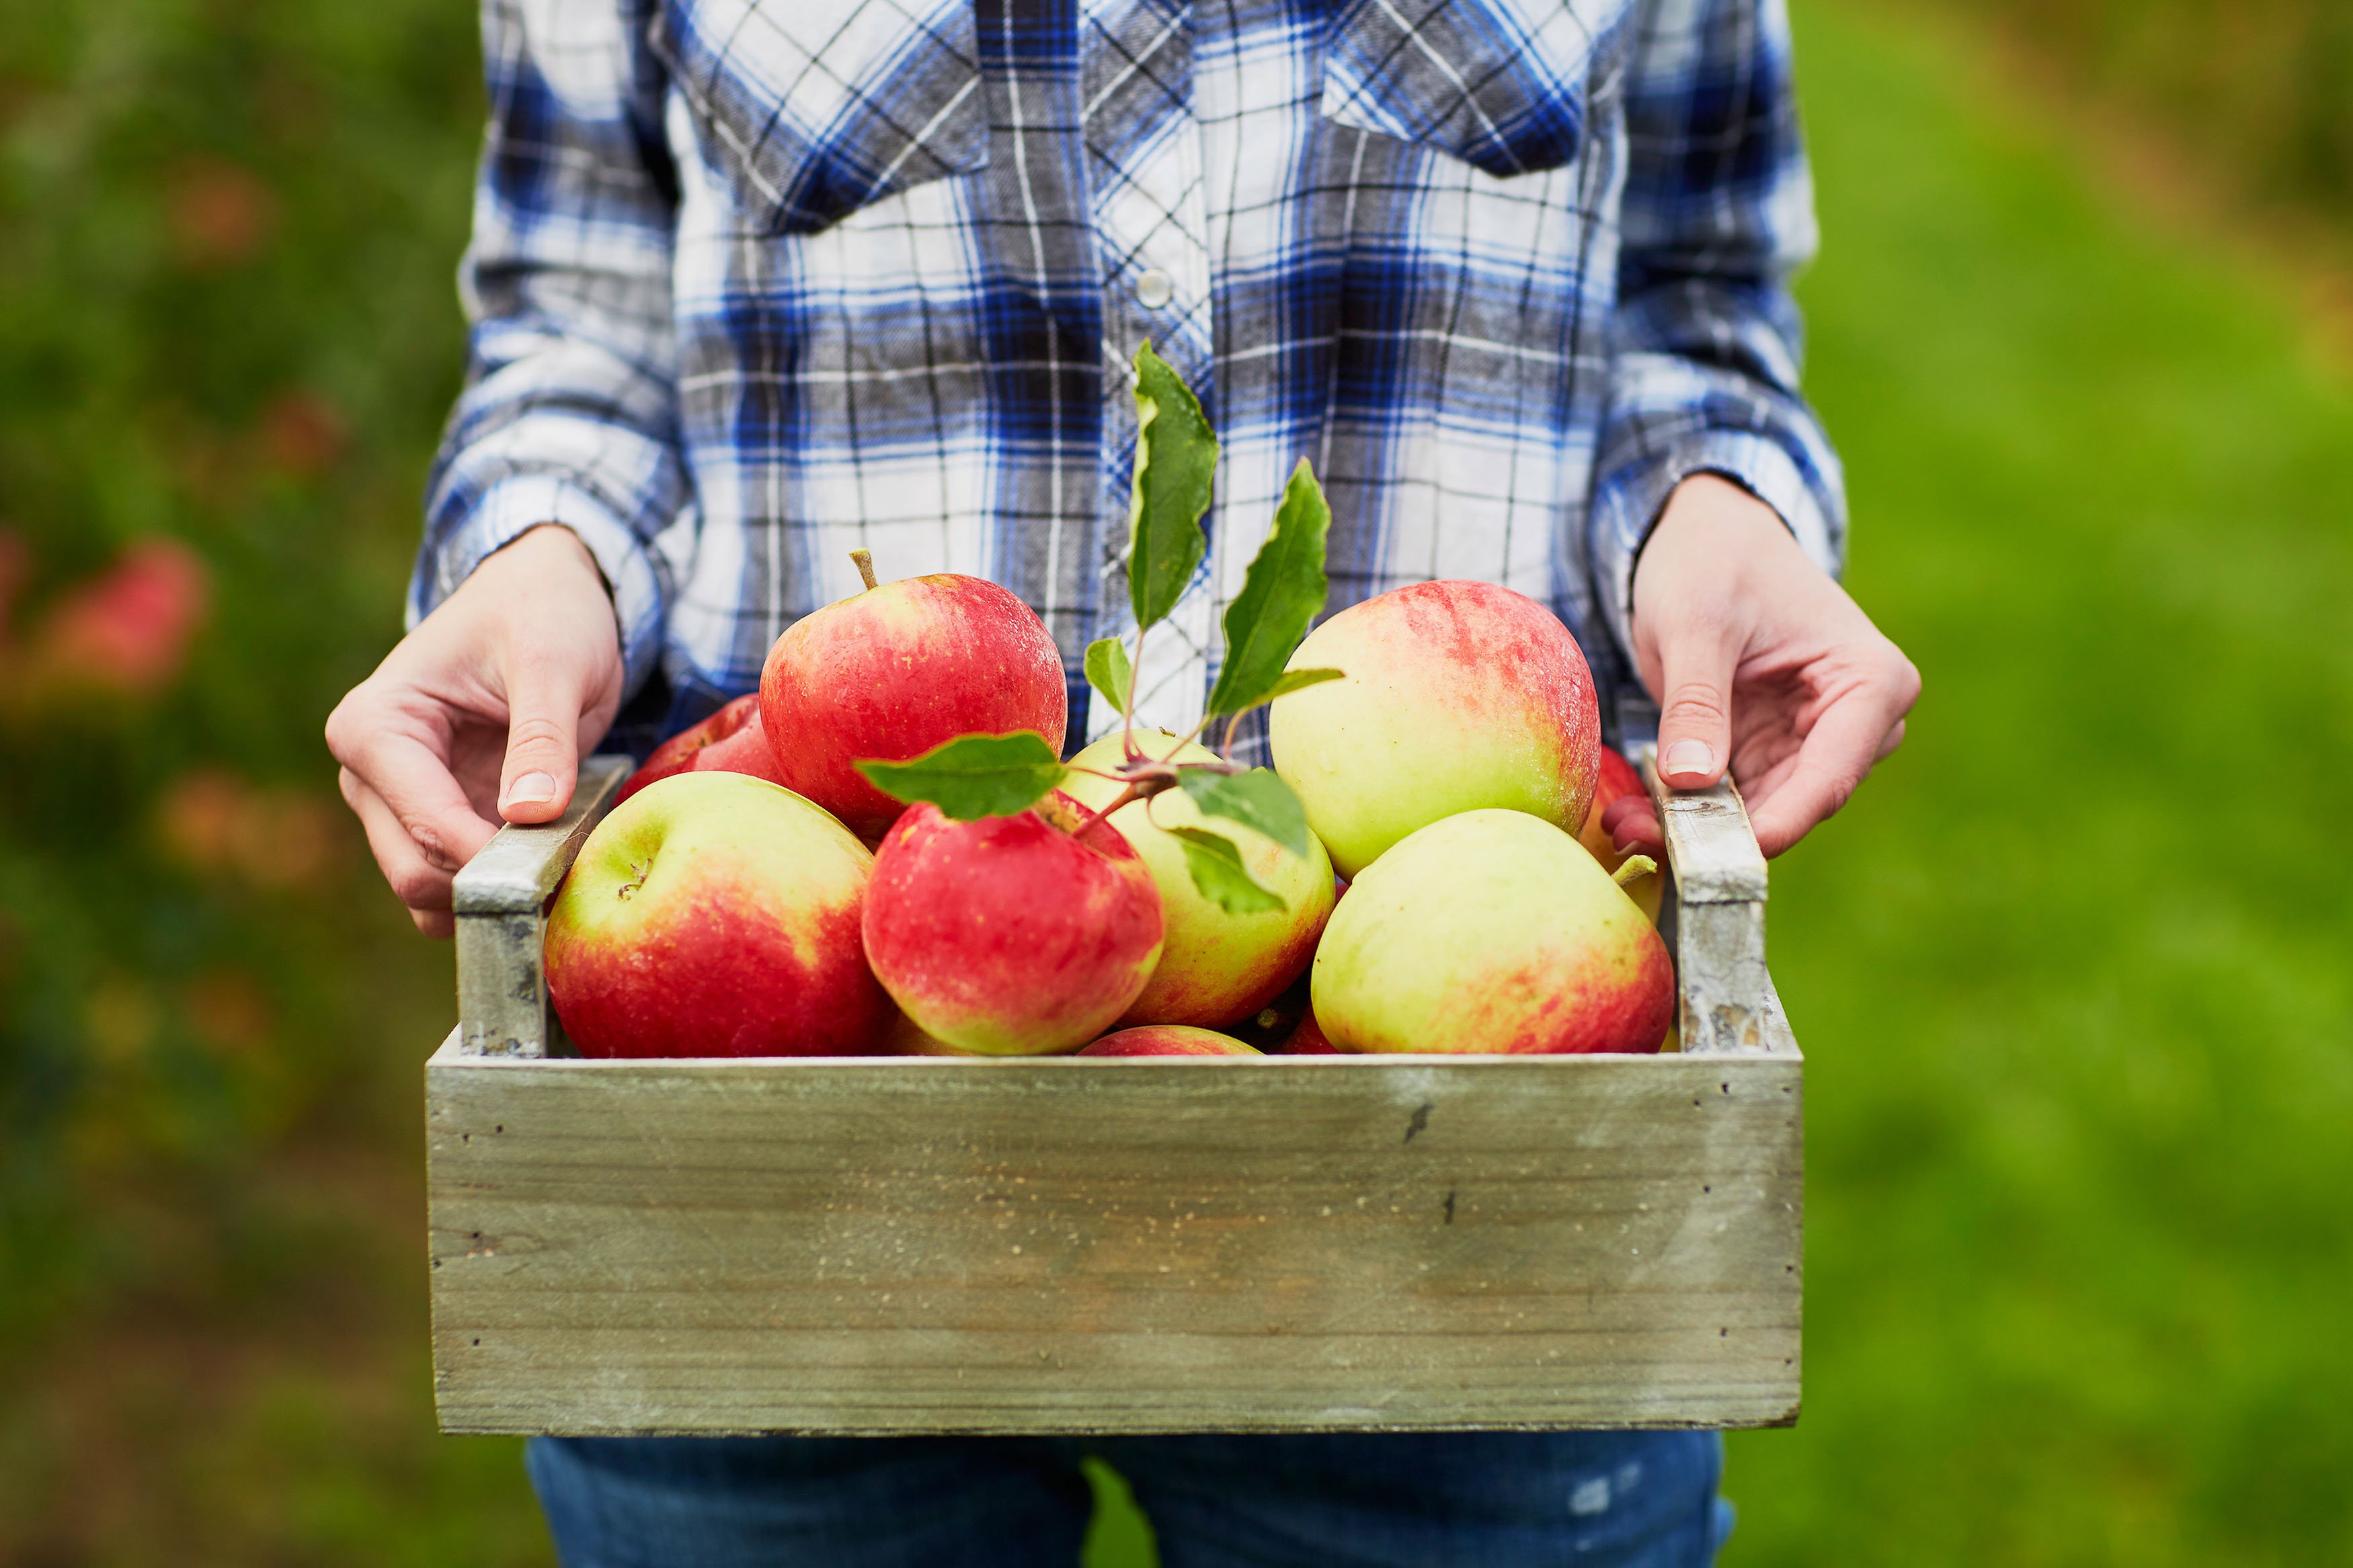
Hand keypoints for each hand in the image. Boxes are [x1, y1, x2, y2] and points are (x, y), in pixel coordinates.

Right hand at [325, 525, 623, 936]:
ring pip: (433, 893)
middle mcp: (368, 775)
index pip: (424, 823)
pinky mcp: (436, 823)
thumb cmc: (541, 613)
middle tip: (570, 872)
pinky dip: (504, 886)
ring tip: (568, 862)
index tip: (559, 865)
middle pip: (414, 874)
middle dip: (491, 885)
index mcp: (375, 726)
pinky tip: (555, 862)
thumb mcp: (553, 663)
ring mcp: (398, 805)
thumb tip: (529, 816)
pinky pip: (460, 883)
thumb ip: (541, 739)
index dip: (491, 857)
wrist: (543, 596)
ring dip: (498, 893)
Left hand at [1605, 474, 1918, 858]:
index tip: (1709, 854)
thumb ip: (1696, 701)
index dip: (1773, 824)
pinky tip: (1634, 814)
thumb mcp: (1696, 623)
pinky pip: (1736, 800)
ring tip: (1623, 824)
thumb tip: (1691, 782)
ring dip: (1695, 827)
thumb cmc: (1714, 559)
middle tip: (1635, 835)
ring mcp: (1817, 742)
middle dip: (1719, 830)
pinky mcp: (1774, 754)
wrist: (1706, 535)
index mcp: (1870, 679)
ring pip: (1762, 812)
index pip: (1831, 774)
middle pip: (1796, 803)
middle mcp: (1860, 722)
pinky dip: (1687, 810)